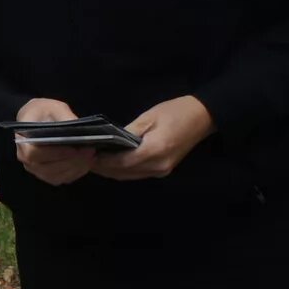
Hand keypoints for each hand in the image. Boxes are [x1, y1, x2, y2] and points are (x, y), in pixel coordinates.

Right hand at [11, 97, 97, 186]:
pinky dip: (76, 173)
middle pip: (47, 168)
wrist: (39, 118)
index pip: (34, 153)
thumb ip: (65, 117)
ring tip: (90, 156)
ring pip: (56, 176)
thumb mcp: (55, 108)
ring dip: (75, 168)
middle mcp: (26, 159)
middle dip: (71, 161)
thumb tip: (78, 130)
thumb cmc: (44, 112)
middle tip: (89, 151)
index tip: (74, 149)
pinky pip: (61, 179)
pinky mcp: (46, 174)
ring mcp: (36, 169)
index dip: (55, 154)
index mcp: (23, 141)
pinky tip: (87, 163)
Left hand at [91, 95, 214, 179]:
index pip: (121, 162)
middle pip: (124, 173)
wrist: (203, 117)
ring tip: (95, 161)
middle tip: (85, 159)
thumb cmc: (176, 111)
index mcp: (154, 151)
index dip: (103, 161)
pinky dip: (124, 170)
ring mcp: (162, 171)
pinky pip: (138, 174)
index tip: (87, 155)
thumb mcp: (149, 117)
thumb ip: (128, 132)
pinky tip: (113, 162)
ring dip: (112, 171)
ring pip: (130, 176)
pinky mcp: (163, 170)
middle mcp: (157, 166)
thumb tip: (109, 143)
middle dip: (104, 168)